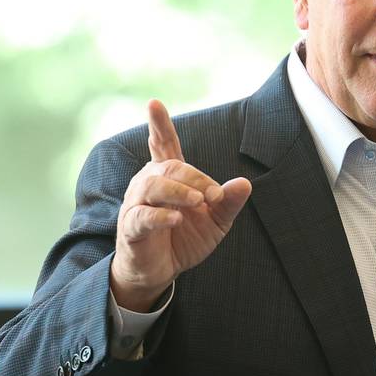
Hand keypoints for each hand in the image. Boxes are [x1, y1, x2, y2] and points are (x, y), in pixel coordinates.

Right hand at [110, 99, 252, 309]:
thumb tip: (245, 183)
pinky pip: (143, 216)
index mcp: (169, 176)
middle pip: (171, 167)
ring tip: (197, 202)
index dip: (159, 125)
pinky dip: (161, 216)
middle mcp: (148, 183)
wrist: (161, 271)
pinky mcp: (131, 227)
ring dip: (179, 192)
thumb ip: (229, 201)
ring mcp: (137, 204)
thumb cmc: (185, 238)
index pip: (163, 144)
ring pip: (154, 186)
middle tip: (214, 195)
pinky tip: (176, 219)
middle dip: (196, 178)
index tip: (154, 103)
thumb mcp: (215, 220)